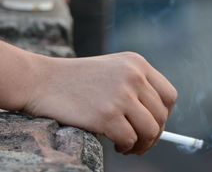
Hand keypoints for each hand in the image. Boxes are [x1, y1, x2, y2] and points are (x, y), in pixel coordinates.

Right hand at [25, 52, 177, 154]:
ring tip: (128, 146)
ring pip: (151, 131)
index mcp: (137, 63)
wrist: (42, 80)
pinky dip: (126, 148)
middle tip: (140, 142)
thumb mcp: (112, 71)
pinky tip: (115, 145)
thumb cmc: (76, 79)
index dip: (164, 115)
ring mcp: (120, 95)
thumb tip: (158, 123)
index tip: (152, 124)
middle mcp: (133, 76)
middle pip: (162, 115)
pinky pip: (130, 141)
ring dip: (143, 144)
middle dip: (154, 134)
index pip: (169, 95)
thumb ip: (136, 87)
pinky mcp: (106, 115)